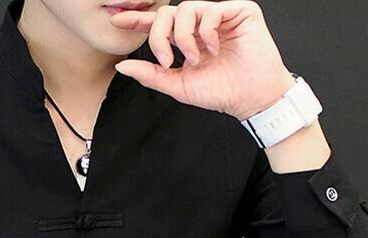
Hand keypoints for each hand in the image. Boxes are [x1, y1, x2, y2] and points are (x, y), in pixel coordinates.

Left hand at [110, 0, 296, 119]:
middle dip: (160, 35)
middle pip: (169, 12)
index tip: (117, 20)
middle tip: (166, 59)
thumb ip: (151, 74)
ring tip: (195, 59)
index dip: (139, 21)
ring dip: (184, 37)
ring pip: (187, 8)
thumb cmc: (221, 92)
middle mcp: (202, 24)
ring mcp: (221, 15)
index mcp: (188, 39)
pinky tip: (213, 49)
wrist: (250, 98)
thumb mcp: (178, 85)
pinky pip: (211, 9)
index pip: (161, 24)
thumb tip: (121, 66)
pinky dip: (206, 31)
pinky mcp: (240, 11)